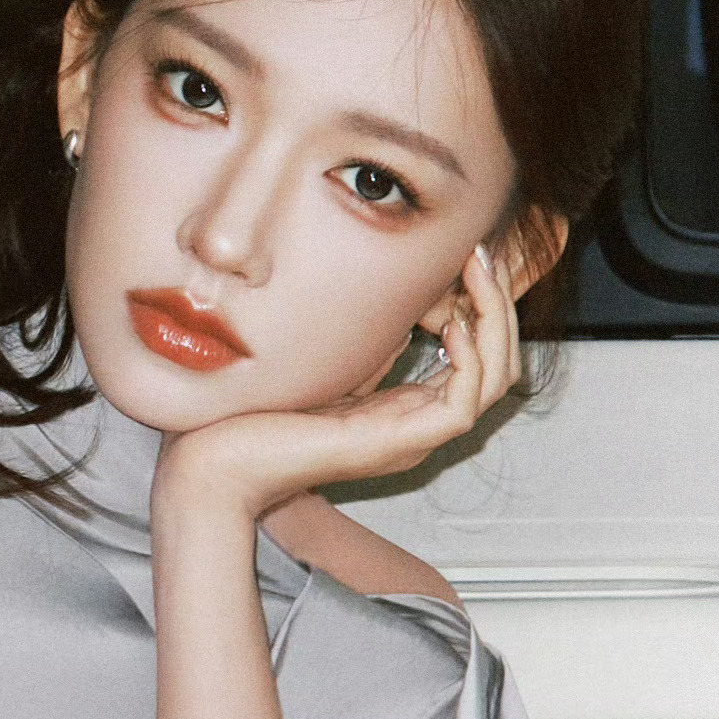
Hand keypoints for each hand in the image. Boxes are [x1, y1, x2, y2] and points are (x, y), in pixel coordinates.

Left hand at [151, 244, 521, 523]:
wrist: (219, 464)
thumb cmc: (257, 415)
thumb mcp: (329, 361)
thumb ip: (372, 339)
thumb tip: (405, 299)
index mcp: (404, 411)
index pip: (477, 361)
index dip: (484, 307)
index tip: (471, 259)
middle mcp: (417, 428)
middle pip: (498, 367)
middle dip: (499, 306)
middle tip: (485, 254)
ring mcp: (411, 439)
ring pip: (494, 382)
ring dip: (495, 321)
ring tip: (479, 272)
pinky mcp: (398, 444)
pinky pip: (462, 405)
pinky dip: (470, 360)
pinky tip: (454, 321)